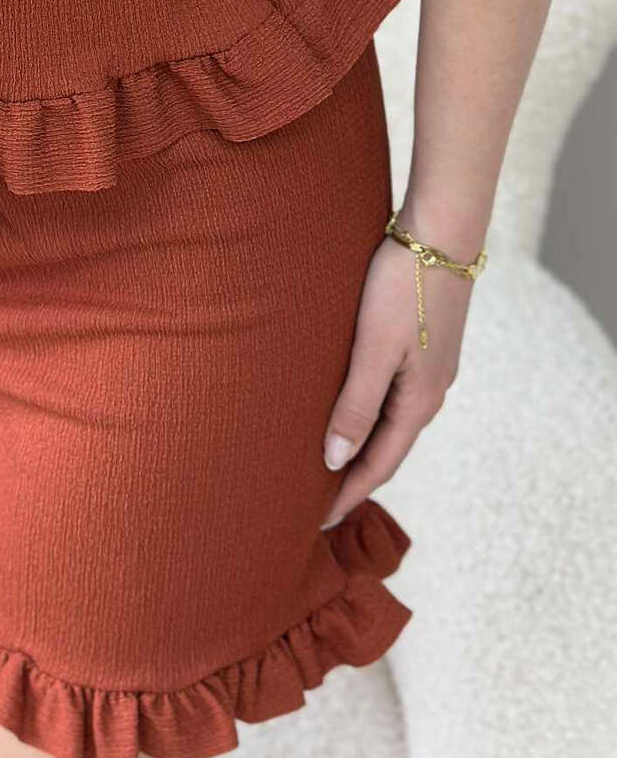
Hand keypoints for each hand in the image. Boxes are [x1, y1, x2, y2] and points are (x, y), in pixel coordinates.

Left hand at [320, 230, 473, 527]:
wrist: (441, 236)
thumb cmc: (401, 288)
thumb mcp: (373, 348)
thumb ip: (355, 404)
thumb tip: (336, 461)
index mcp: (418, 402)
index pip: (379, 464)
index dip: (347, 494)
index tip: (316, 521)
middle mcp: (430, 393)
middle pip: (387, 449)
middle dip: (354, 478)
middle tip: (315, 500)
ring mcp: (432, 370)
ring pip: (391, 423)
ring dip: (362, 446)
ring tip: (328, 461)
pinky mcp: (426, 347)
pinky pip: (395, 397)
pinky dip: (371, 415)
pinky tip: (352, 409)